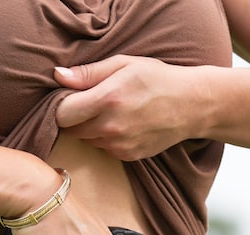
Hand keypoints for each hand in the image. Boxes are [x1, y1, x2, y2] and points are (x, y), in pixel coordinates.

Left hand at [54, 55, 199, 160]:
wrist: (191, 105)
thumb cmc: (157, 79)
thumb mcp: (124, 64)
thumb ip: (88, 73)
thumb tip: (58, 76)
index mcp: (107, 99)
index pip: (62, 114)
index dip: (60, 105)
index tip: (69, 97)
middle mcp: (111, 127)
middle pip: (71, 130)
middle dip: (74, 117)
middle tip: (88, 103)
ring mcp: (119, 145)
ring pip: (86, 140)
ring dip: (89, 128)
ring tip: (110, 112)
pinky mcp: (127, 156)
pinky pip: (103, 148)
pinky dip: (106, 138)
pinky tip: (122, 124)